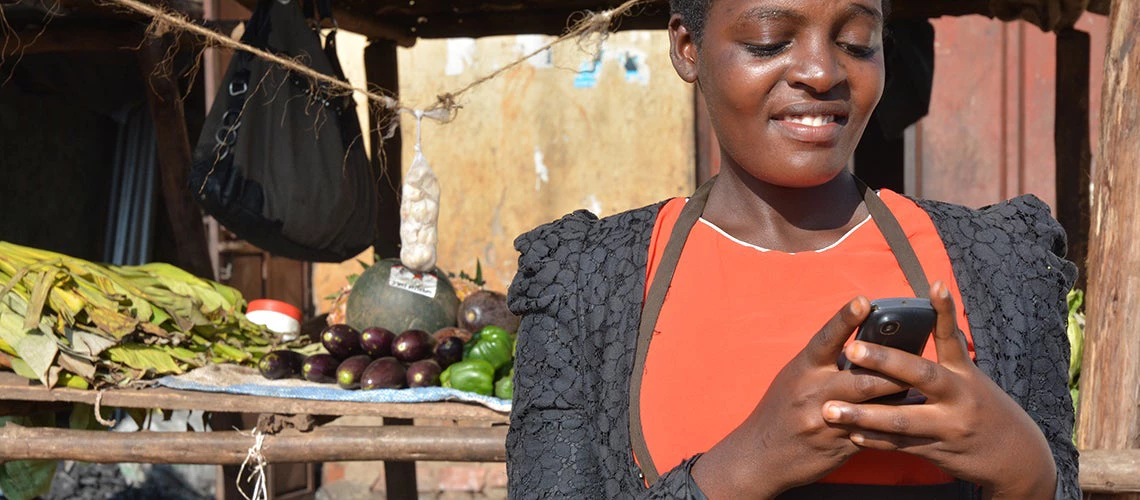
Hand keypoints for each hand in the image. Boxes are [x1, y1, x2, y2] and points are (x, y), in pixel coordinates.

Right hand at [691, 297, 912, 498]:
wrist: (760, 456)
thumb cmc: (780, 410)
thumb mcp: (794, 379)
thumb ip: (823, 363)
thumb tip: (859, 346)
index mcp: (802, 370)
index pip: (826, 339)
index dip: (845, 319)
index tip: (864, 300)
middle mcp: (813, 393)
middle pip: (864, 377)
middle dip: (894, 368)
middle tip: (920, 354)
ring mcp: (827, 422)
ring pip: (874, 406)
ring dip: (900, 395)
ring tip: (924, 386)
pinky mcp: (839, 446)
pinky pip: (874, 433)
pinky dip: (893, 425)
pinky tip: (912, 419)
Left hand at [822, 282, 1056, 498]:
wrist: (1015, 457)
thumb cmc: (982, 409)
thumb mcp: (972, 380)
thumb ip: (946, 358)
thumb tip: (918, 325)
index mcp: (965, 374)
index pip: (952, 338)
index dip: (944, 312)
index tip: (935, 285)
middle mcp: (959, 396)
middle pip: (920, 374)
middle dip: (884, 361)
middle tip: (851, 350)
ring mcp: (950, 425)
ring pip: (902, 418)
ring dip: (863, 415)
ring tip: (831, 409)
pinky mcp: (940, 451)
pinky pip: (902, 445)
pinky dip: (876, 440)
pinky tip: (851, 435)